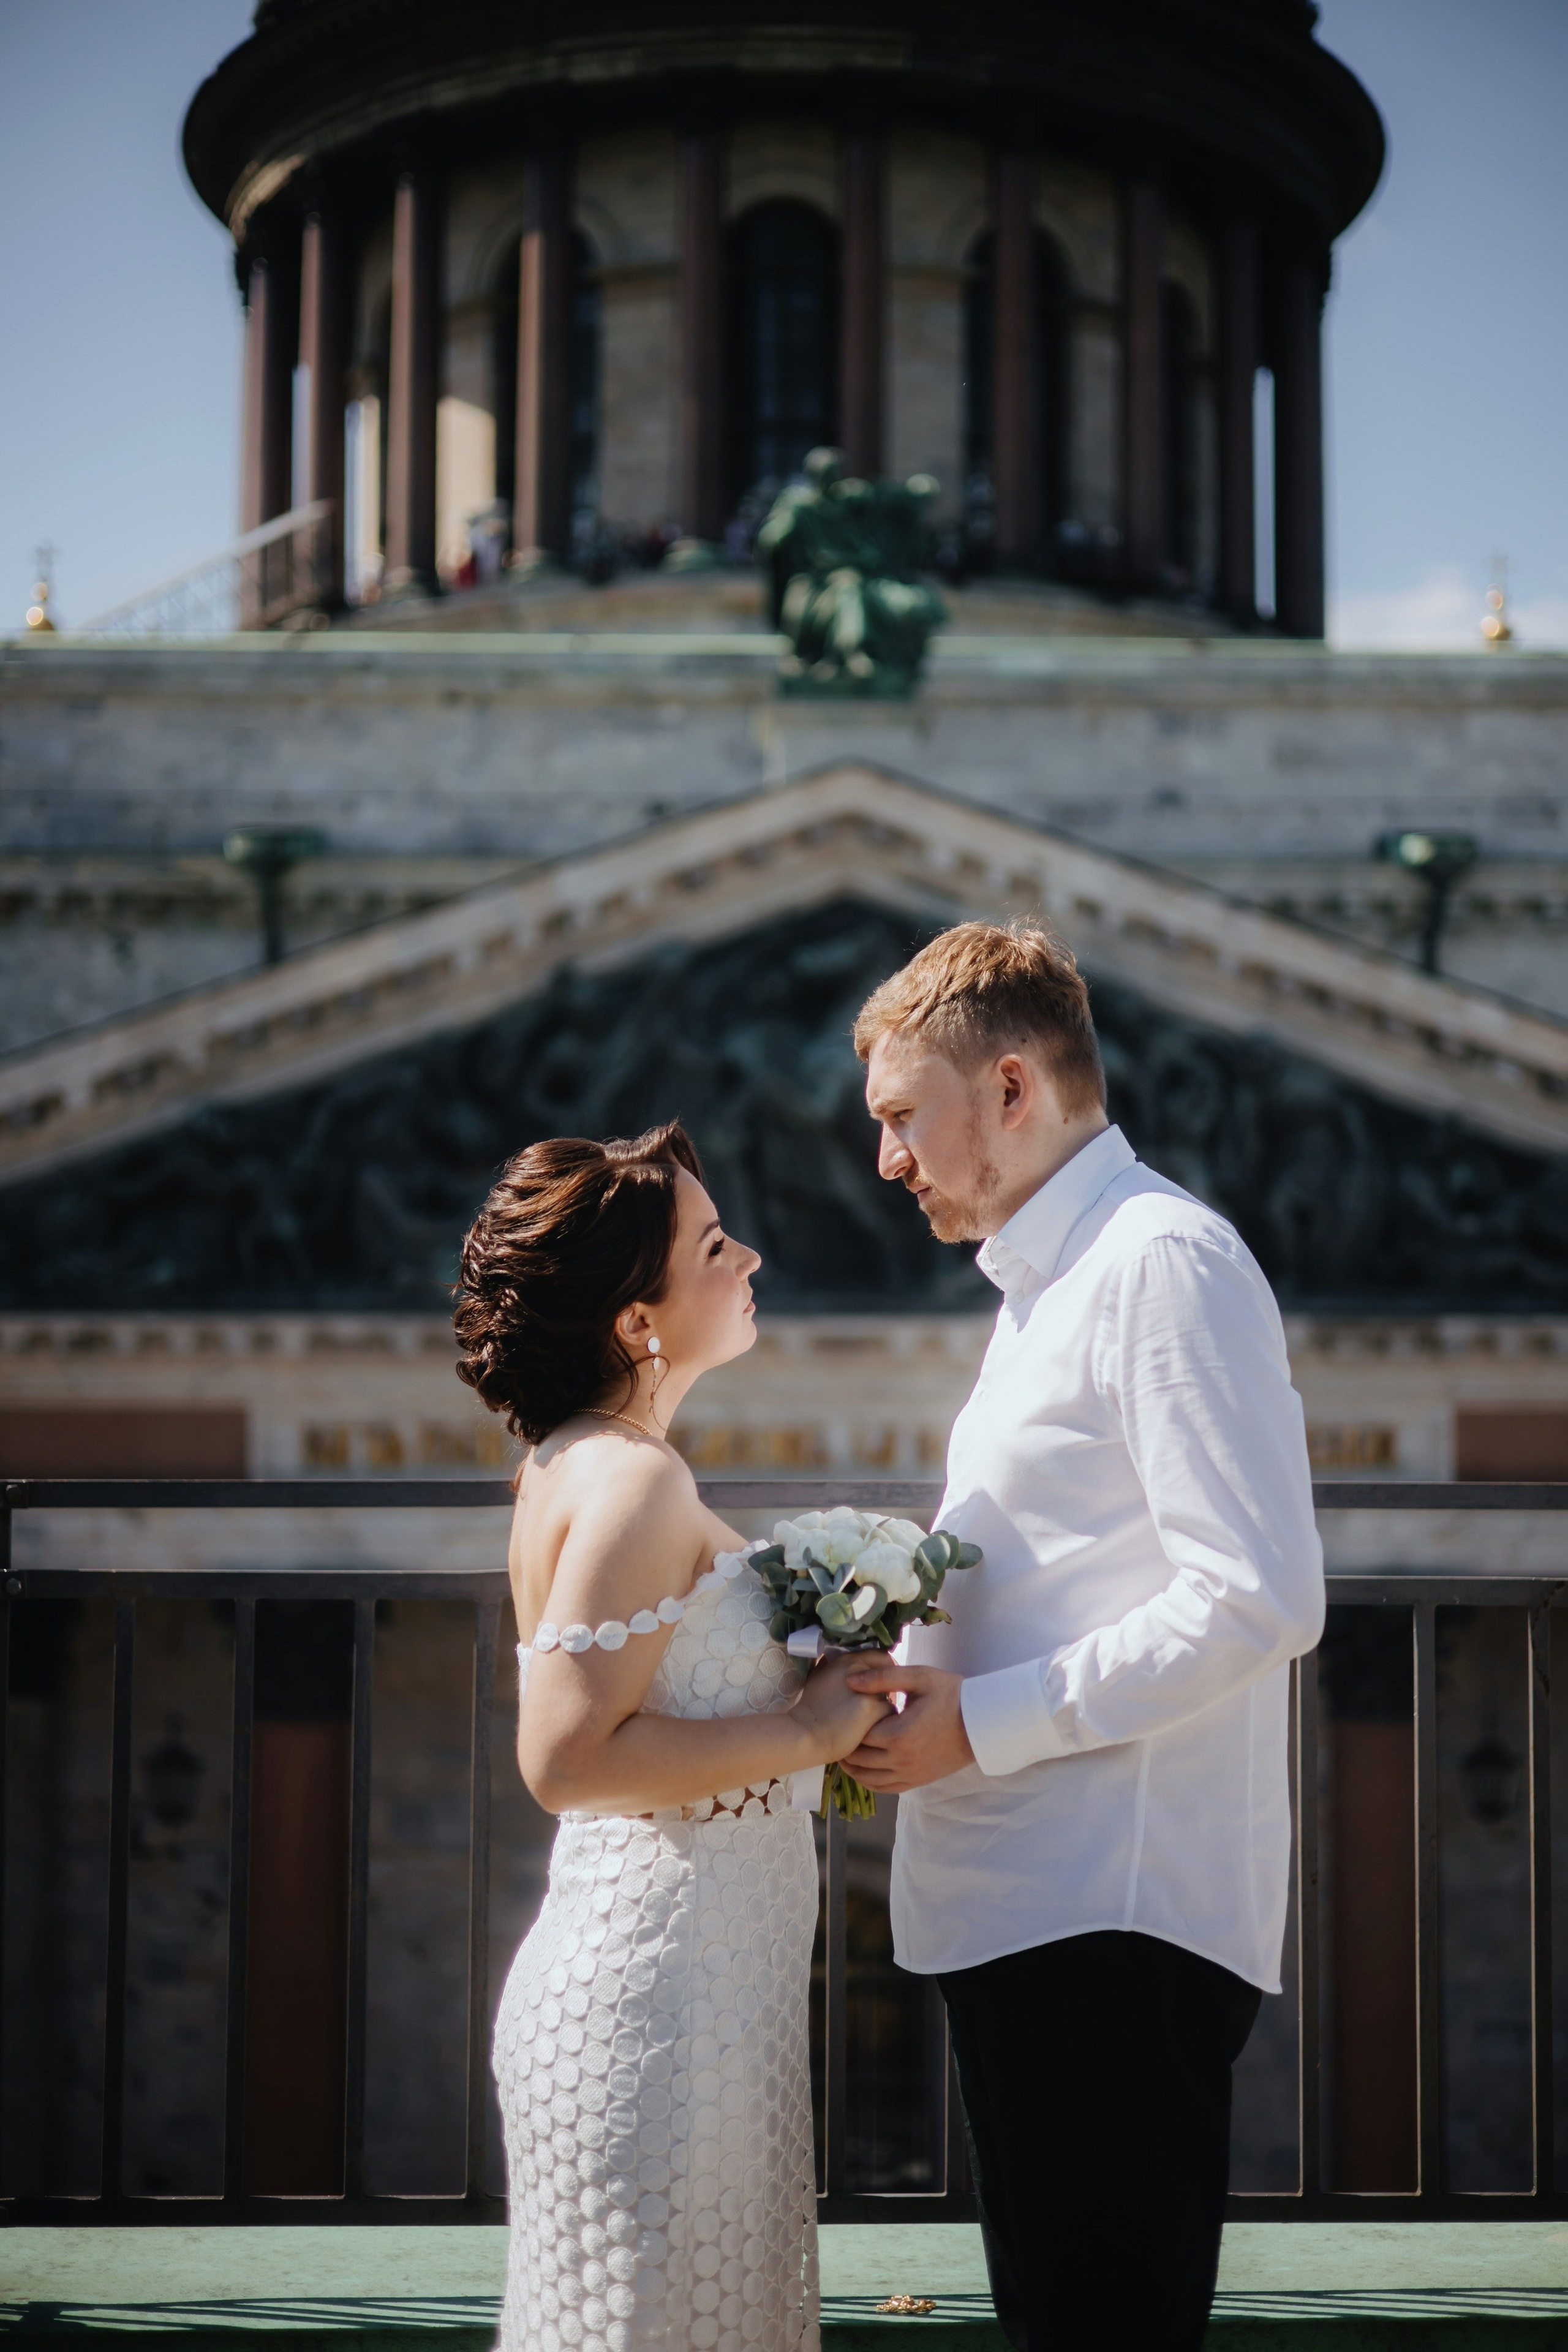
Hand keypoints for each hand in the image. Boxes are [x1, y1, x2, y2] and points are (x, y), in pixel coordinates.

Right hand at [792, 1651, 891, 1762]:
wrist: (804, 1734)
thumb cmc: (810, 1710)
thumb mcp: (820, 1677)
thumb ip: (837, 1669)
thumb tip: (850, 1668)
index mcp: (847, 1660)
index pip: (880, 1656)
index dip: (885, 1671)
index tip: (883, 1685)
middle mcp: (859, 1669)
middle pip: (888, 1678)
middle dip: (886, 1692)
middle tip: (878, 1706)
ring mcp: (867, 1689)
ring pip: (891, 1697)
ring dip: (885, 1708)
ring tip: (873, 1721)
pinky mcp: (872, 1709)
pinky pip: (890, 1714)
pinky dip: (885, 1722)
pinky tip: (874, 1730)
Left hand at [840, 1662, 973, 1791]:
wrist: (982, 1721)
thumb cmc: (951, 1695)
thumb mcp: (919, 1677)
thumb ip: (883, 1678)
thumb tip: (851, 1681)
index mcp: (898, 1735)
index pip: (859, 1735)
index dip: (847, 1725)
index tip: (840, 1715)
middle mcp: (901, 1760)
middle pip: (860, 1759)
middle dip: (845, 1747)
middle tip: (836, 1734)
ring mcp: (910, 1774)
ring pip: (869, 1779)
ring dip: (853, 1768)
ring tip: (843, 1753)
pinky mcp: (918, 1781)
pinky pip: (886, 1788)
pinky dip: (870, 1782)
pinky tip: (863, 1771)